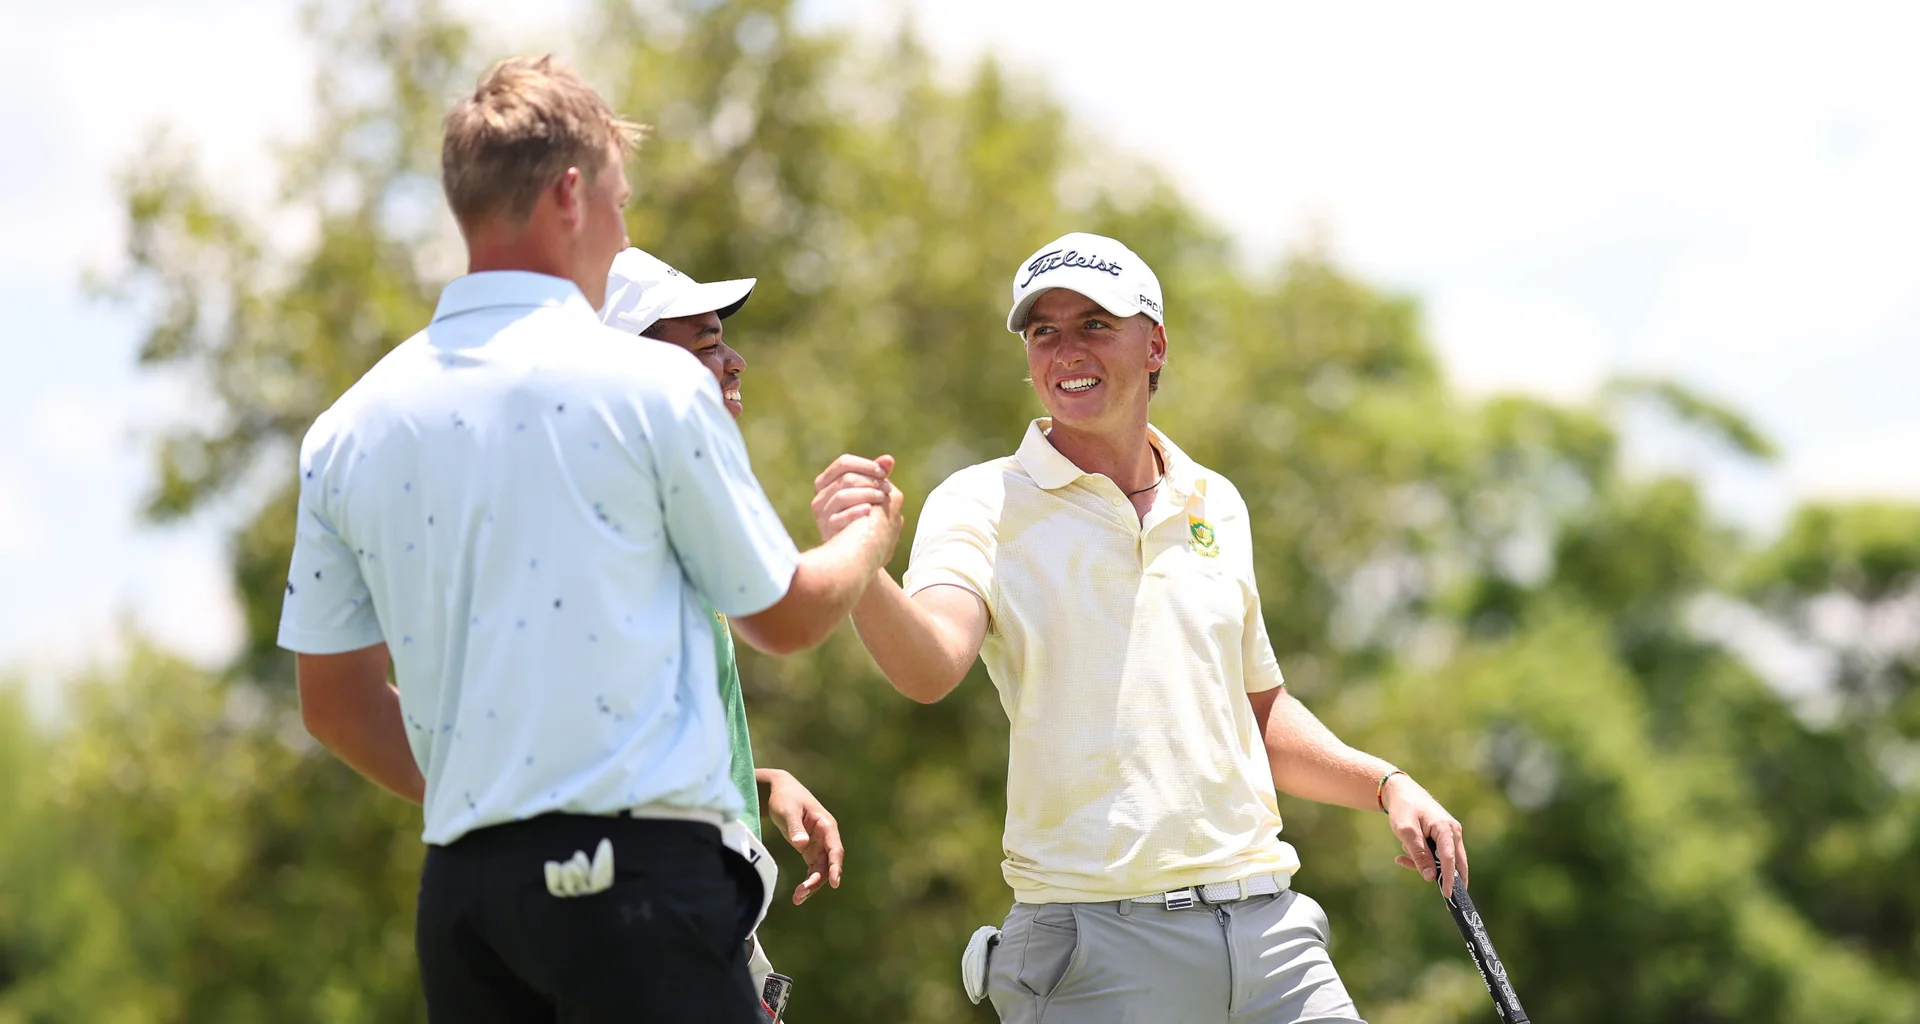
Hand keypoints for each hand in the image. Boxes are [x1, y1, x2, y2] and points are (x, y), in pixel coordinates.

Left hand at [759, 768, 843, 904]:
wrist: (779, 791)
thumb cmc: (785, 797)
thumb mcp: (788, 810)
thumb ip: (795, 827)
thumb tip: (802, 844)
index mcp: (826, 825)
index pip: (835, 849)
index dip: (836, 866)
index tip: (835, 882)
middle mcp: (826, 837)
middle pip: (828, 864)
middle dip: (818, 880)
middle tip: (801, 893)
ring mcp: (819, 845)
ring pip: (821, 870)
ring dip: (812, 885)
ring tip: (797, 898)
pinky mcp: (809, 850)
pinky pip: (813, 869)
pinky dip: (808, 881)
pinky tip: (799, 894)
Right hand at [811, 453, 894, 541]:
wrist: (860, 549)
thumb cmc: (866, 516)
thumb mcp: (871, 492)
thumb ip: (877, 475)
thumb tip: (889, 460)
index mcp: (827, 482)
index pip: (844, 463)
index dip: (865, 465)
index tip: (883, 473)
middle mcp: (820, 496)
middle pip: (846, 478)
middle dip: (870, 481)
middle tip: (886, 490)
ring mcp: (822, 514)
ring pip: (842, 496)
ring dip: (866, 495)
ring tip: (881, 499)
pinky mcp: (827, 529)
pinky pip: (839, 518)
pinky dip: (856, 512)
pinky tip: (869, 511)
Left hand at [1383, 774, 1467, 892]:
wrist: (1401, 792)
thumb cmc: (1403, 809)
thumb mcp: (1406, 831)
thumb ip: (1418, 854)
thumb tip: (1430, 877)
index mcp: (1445, 829)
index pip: (1450, 859)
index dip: (1449, 879)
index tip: (1447, 896)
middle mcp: (1453, 832)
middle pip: (1456, 863)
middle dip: (1449, 881)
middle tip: (1448, 903)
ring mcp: (1450, 835)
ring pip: (1444, 861)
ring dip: (1427, 866)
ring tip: (1403, 859)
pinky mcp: (1443, 838)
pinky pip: (1437, 856)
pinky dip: (1423, 860)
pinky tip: (1404, 858)